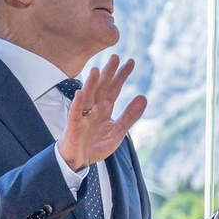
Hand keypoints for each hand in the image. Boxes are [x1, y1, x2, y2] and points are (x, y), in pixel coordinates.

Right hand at [57, 55, 146, 170]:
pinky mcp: (74, 125)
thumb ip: (130, 115)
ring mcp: (83, 115)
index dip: (122, 75)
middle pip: (102, 88)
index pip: (114, 88)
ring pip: (88, 96)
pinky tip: (81, 93)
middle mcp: (94, 108)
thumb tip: (144, 97)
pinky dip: (77, 103)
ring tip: (96, 70)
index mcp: (105, 109)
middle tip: (115, 57)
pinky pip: (75, 113)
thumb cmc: (95, 145)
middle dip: (108, 73)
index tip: (131, 61)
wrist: (78, 161)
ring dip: (91, 84)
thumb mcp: (118, 131)